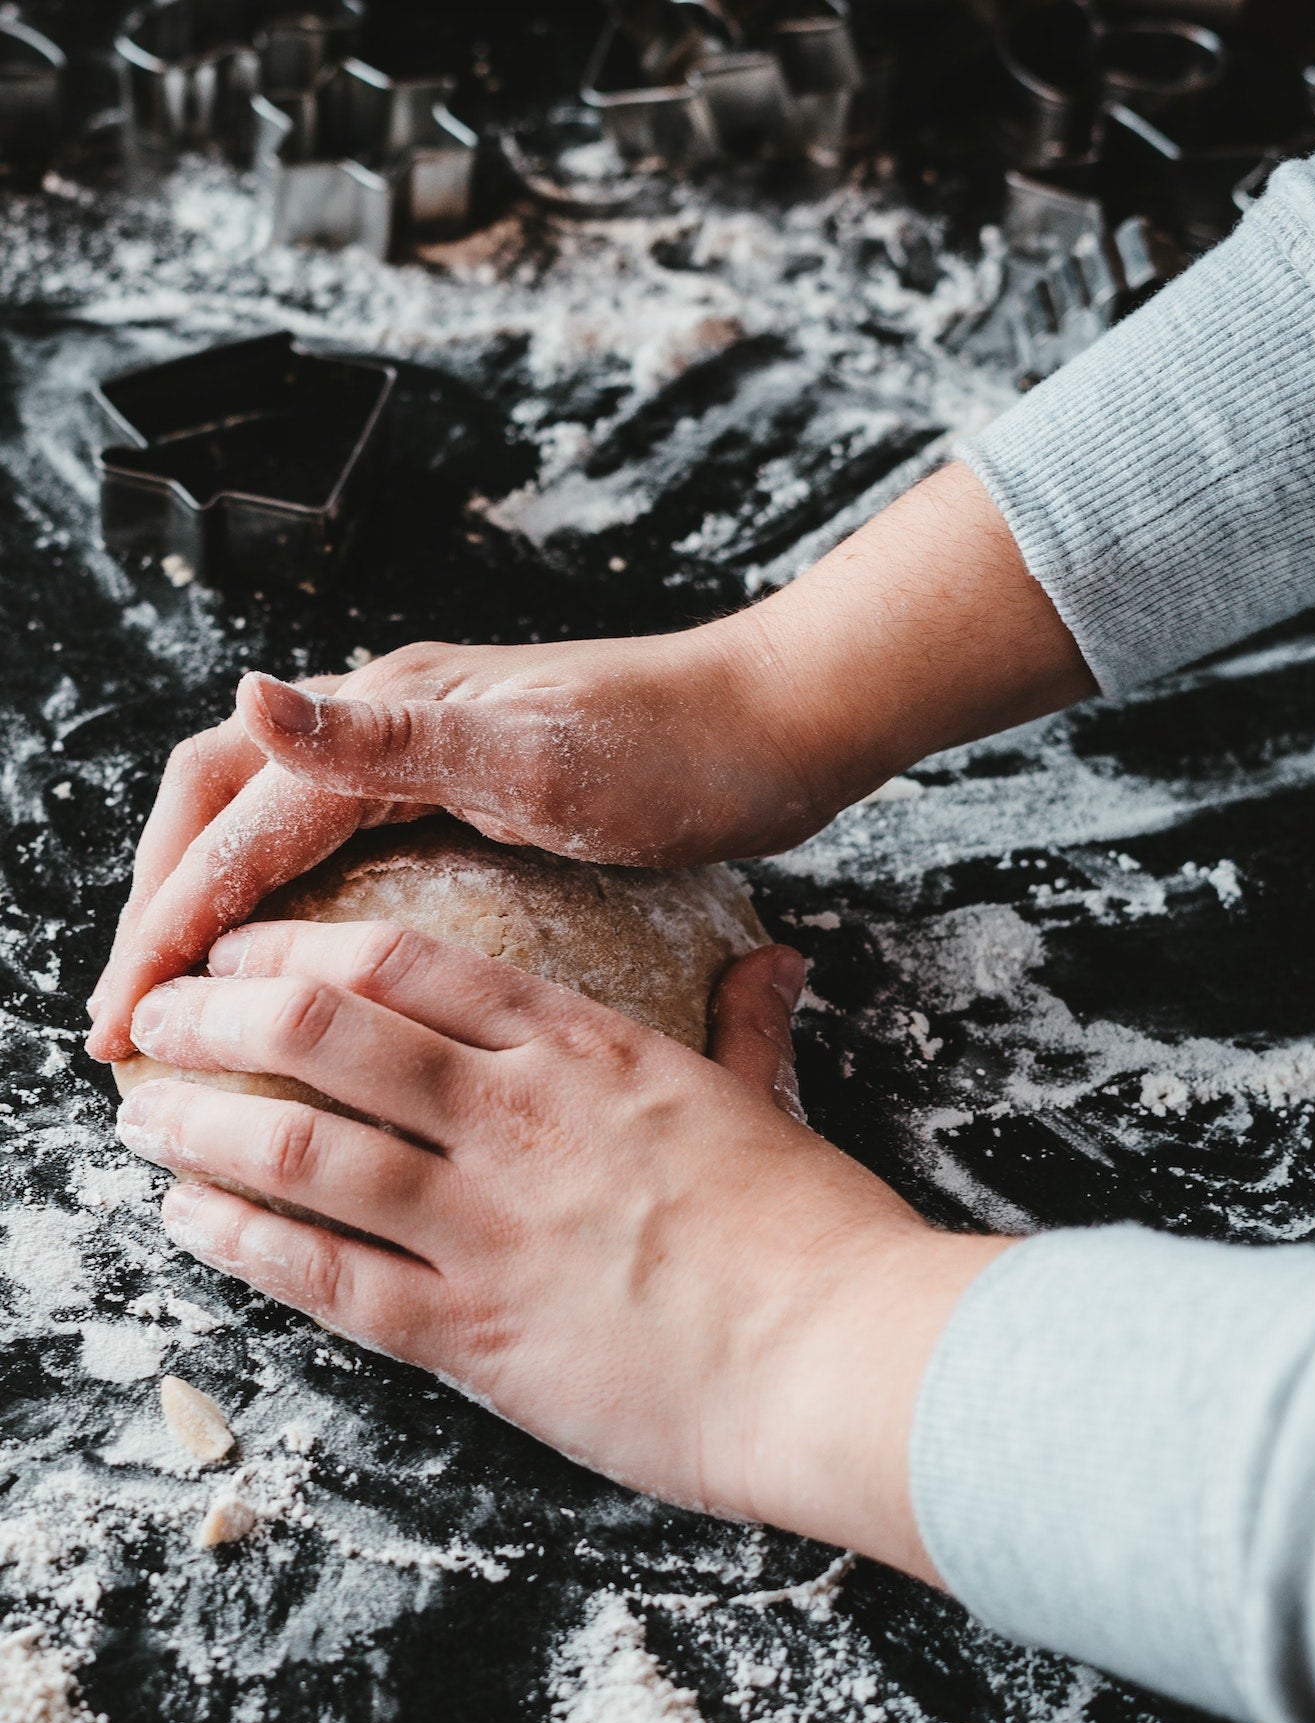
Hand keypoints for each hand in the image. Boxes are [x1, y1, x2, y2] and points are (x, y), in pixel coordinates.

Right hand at [86, 626, 829, 1062]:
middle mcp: (386, 719)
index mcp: (388, 709)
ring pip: (269, 823)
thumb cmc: (679, 746)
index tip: (123, 1022)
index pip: (236, 820)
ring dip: (209, 903)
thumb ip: (389, 736)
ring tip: (175, 998)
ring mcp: (422, 752)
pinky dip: (283, 904)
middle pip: (221, 805)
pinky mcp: (462, 788)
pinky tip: (292, 967)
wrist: (779, 727)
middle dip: (161, 907)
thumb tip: (246, 696)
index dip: (170, 920)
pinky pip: (332, 843)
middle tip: (121, 1021)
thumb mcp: (537, 750)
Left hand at [113, 924, 1010, 1575]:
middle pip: (321, 1031)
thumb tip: (773, 963)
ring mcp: (484, 1223)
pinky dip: (235, 1239)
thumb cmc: (814, 1231)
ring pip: (297, 1144)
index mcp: (583, 1048)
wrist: (838, 1355)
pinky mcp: (469, 1333)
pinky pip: (319, 1273)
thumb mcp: (769, 1101)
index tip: (242, 947)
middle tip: (158, 1018)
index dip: (299, 945)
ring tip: (138, 1113)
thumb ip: (746, 1024)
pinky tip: (186, 1218)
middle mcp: (514, 1115)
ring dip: (194, 1121)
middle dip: (214, 1013)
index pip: (408, 962)